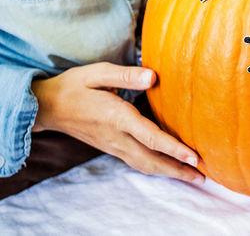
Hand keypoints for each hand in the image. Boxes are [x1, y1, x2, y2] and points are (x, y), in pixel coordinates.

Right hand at [32, 63, 204, 184]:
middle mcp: (116, 136)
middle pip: (151, 159)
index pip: (150, 137)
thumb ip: (126, 76)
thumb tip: (153, 77)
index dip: (174, 148)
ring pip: (145, 164)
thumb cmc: (74, 86)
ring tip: (192, 176)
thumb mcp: (97, 73)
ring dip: (170, 172)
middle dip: (178, 170)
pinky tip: (168, 167)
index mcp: (116, 117)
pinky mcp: (111, 146)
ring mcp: (113, 145)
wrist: (46, 107)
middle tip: (203, 176)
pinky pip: (137, 161)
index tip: (194, 157)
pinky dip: (156, 167)